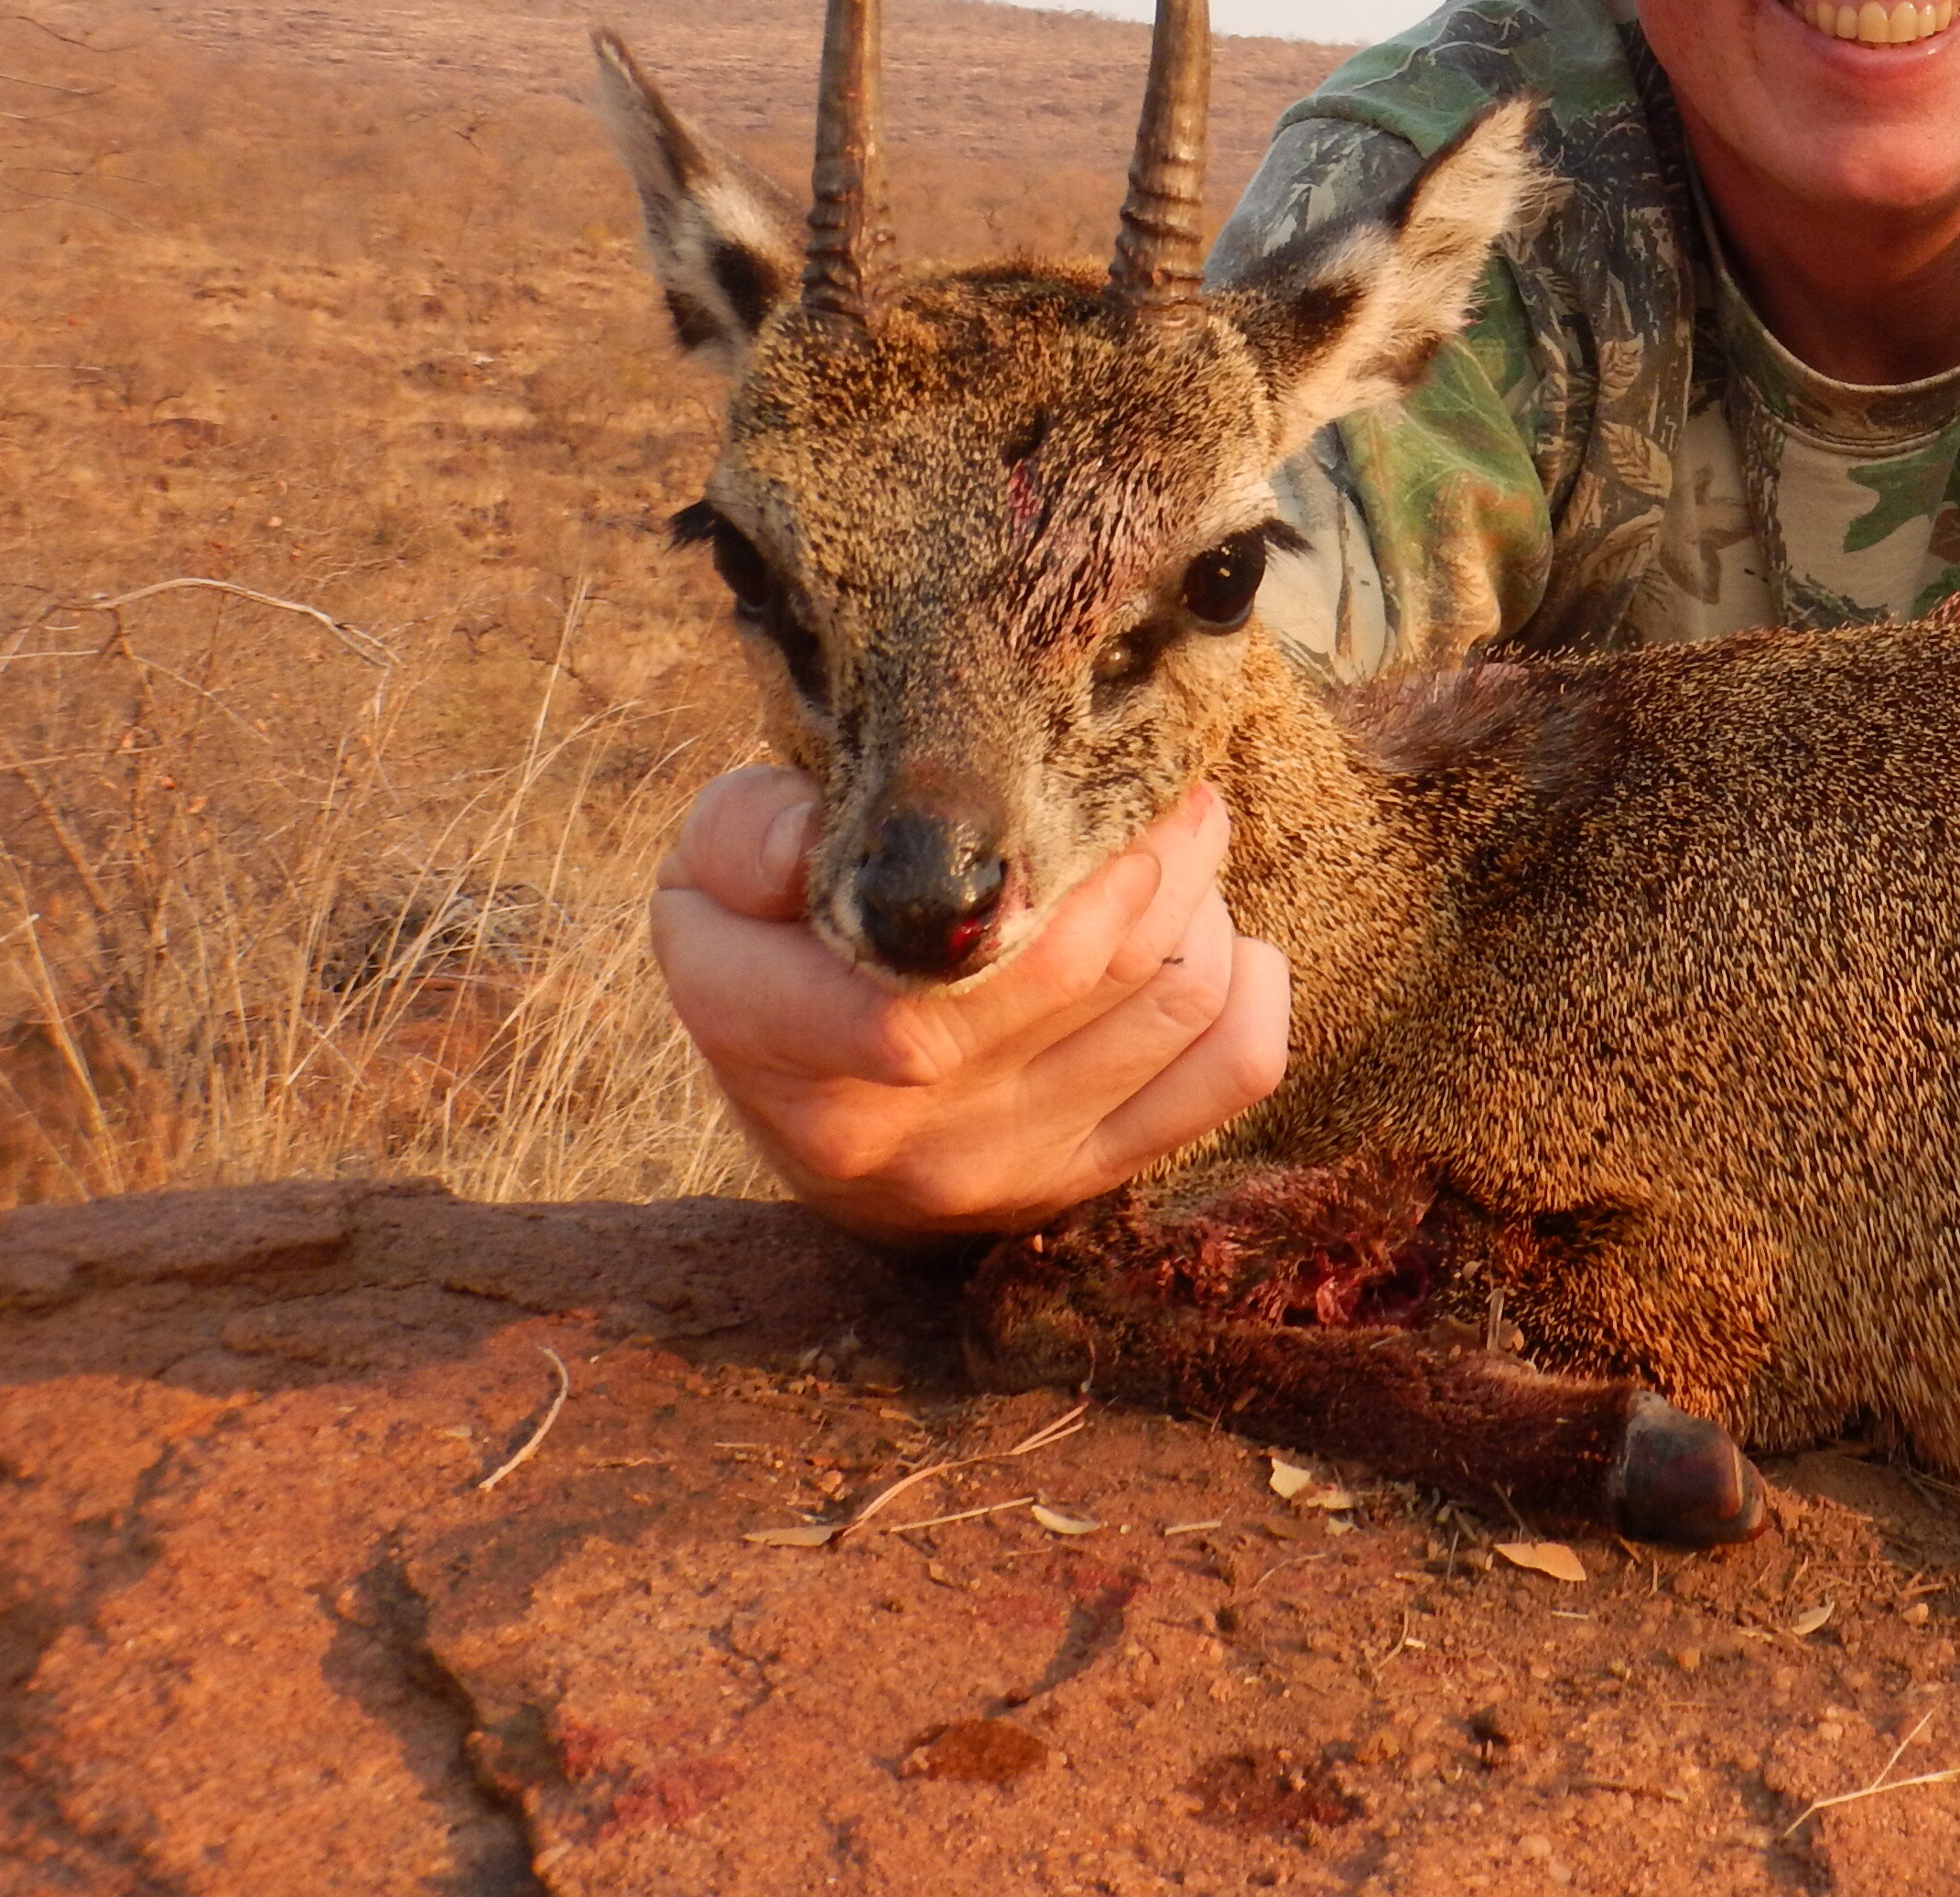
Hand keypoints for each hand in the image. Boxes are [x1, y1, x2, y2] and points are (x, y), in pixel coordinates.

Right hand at [649, 766, 1290, 1242]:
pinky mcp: (1085, 1176)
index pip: (926, 986)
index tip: (1078, 783)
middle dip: (1152, 851)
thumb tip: (819, 831)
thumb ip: (747, 836)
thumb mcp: (707, 885)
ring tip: (1175, 853)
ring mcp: (1004, 1166)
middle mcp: (901, 1130)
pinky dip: (1252, 985)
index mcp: (785, 1043)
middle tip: (1163, 792)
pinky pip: (1231, 1073)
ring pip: (1170, 1000)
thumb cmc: (771, 957)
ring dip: (1200, 903)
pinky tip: (1217, 937)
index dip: (1039, 868)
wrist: (807, 1114)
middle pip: (1083, 965)